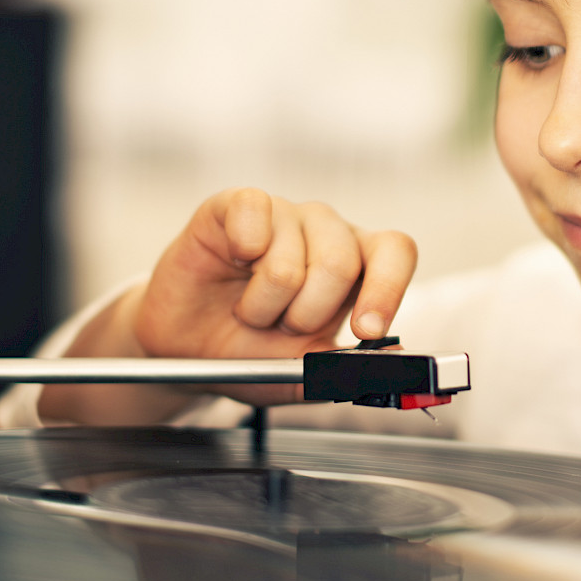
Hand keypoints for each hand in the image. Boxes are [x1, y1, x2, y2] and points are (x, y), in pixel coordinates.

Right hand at [43, 188, 416, 422]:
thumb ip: (343, 371)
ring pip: (288, 262)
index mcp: (356, 266)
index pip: (395, 252)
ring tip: (250, 308)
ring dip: (263, 304)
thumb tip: (389, 363)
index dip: (387, 288)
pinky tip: (232, 262)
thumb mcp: (299, 376)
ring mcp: (284, 214)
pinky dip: (241, 250)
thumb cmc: (248, 353)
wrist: (185, 351)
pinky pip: (253, 212)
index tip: (366, 332)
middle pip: (341, 263)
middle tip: (280, 326)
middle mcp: (326, 232)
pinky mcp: (238, 204)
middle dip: (305, 315)